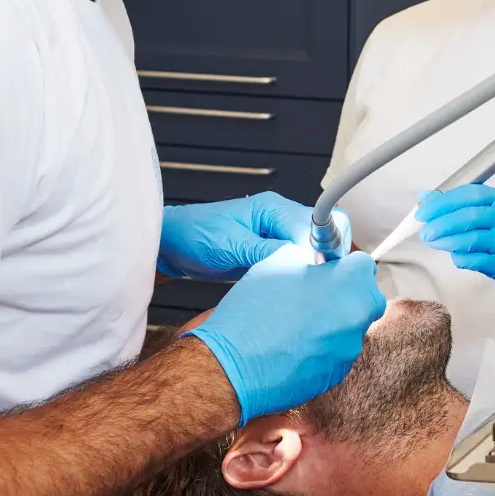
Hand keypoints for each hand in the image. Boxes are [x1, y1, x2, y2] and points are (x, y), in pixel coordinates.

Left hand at [158, 193, 350, 281]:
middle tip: (317, 281)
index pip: (316, 225)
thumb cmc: (194, 236)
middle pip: (320, 236)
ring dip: (310, 268)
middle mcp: (278, 218)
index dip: (322, 248)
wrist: (171, 245)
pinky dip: (298, 274)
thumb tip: (300, 260)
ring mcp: (275, 235)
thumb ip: (268, 252)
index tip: (320, 270)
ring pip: (310, 250)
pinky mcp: (269, 252)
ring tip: (305, 287)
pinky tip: (294, 287)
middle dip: (323, 258)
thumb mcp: (231, 246)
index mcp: (272, 208)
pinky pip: (294, 261)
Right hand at [187, 245, 386, 423]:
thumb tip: (316, 262)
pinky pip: (335, 352)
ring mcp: (350, 348)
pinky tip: (293, 346)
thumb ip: (308, 256)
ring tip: (296, 324)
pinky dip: (321, 347)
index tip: (326, 271)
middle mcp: (360, 316)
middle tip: (313, 296)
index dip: (343, 266)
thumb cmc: (255, 310)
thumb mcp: (279, 261)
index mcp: (351, 282)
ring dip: (332, 323)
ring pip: (349, 327)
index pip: (363, 264)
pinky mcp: (338, 374)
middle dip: (344, 295)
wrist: (235, 364)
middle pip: (363, 298)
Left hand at [415, 184, 494, 290]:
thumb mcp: (489, 205)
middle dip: (440, 224)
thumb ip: (457, 201)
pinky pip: (474, 260)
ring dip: (445, 241)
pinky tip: (453, 254)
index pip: (466, 195)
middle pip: (466, 218)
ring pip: (469, 240)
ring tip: (433, 241)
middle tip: (424, 231)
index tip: (423, 212)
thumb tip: (425, 197)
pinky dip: (458, 257)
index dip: (441, 204)